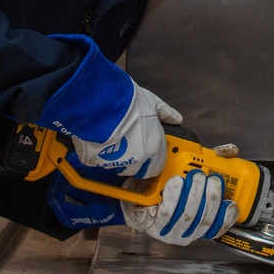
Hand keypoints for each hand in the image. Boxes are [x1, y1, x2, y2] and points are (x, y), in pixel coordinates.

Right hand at [35, 35, 181, 178]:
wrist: (100, 104)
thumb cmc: (128, 102)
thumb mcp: (152, 102)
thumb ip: (165, 113)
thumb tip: (177, 119)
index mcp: (154, 148)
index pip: (157, 166)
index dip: (153, 159)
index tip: (148, 151)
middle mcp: (137, 160)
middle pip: (138, 170)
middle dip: (136, 162)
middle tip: (130, 146)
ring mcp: (116, 163)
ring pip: (119, 167)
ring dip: (118, 159)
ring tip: (113, 141)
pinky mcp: (96, 162)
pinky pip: (100, 162)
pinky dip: (100, 155)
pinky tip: (99, 140)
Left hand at [121, 170, 238, 245]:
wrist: (137, 194)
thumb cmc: (168, 187)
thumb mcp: (193, 173)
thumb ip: (213, 161)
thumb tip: (231, 151)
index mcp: (201, 224)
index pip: (219, 226)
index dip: (227, 214)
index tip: (229, 199)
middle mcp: (189, 233)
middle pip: (205, 218)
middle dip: (210, 196)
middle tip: (208, 177)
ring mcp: (172, 232)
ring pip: (188, 215)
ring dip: (193, 193)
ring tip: (193, 176)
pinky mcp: (155, 227)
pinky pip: (167, 213)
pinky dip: (174, 195)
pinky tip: (175, 182)